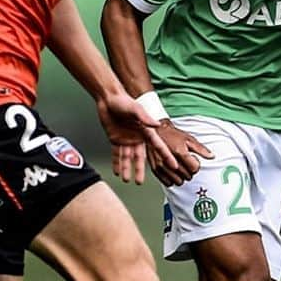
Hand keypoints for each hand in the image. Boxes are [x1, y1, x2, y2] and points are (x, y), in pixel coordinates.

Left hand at [95, 91, 211, 185]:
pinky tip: (117, 172)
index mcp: (145, 131)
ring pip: (127, 158)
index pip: (157, 146)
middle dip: (140, 170)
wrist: (108, 98)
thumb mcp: (135, 108)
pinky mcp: (116, 139)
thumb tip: (156, 124)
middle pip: (140, 157)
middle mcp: (137, 137)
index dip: (165, 156)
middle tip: (140, 182)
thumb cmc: (123, 101)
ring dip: (126, 169)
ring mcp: (126, 139)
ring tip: (126, 180)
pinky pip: (116, 154)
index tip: (173, 166)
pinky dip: (116, 163)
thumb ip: (145, 117)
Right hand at [146, 120, 213, 187]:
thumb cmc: (173, 135)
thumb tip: (212, 156)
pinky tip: (172, 172)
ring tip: (179, 168)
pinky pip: (168, 183)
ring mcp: (162, 166)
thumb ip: (201, 149)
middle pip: (187, 176)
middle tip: (185, 163)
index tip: (193, 160)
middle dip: (189, 171)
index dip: (196, 165)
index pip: (194, 169)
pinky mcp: (155, 170)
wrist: (156, 132)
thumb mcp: (189, 139)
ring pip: (178, 182)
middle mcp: (170, 160)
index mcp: (180, 152)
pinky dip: (171, 180)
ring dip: (181, 177)